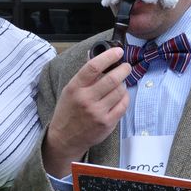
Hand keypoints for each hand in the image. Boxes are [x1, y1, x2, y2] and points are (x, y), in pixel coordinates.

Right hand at [43, 47, 130, 176]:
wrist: (65, 138)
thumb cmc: (68, 112)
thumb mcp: (70, 91)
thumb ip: (84, 76)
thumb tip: (96, 56)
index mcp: (75, 88)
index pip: (93, 67)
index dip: (108, 56)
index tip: (118, 51)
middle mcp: (86, 100)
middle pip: (111, 79)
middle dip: (123, 69)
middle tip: (126, 67)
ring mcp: (97, 112)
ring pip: (120, 91)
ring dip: (123, 84)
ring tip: (120, 83)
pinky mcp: (107, 123)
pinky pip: (123, 105)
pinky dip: (125, 97)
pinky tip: (120, 96)